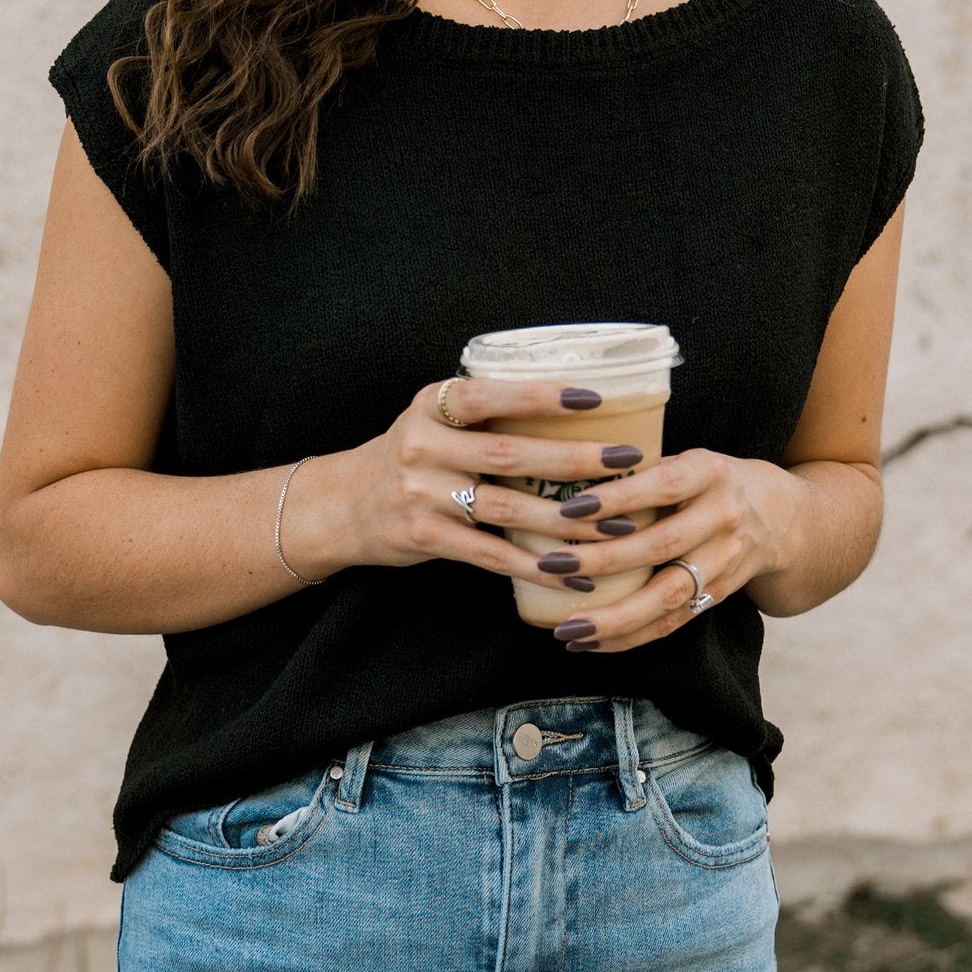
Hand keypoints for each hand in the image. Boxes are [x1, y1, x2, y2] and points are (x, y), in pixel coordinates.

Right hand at [331, 376, 646, 584]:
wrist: (346, 505)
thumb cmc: (412, 456)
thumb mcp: (433, 417)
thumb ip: (484, 412)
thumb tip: (576, 408)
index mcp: (432, 404)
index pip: (489, 394)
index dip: (539, 396)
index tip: (592, 398)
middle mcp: (423, 446)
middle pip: (509, 455)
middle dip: (574, 460)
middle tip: (625, 460)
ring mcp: (422, 495)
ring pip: (507, 510)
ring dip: (567, 521)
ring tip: (616, 523)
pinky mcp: (427, 538)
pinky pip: (492, 556)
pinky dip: (538, 569)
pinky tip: (576, 577)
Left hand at [466, 447, 802, 652]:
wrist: (785, 519)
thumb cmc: (712, 482)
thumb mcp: (689, 459)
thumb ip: (641, 469)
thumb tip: (557, 470)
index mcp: (710, 472)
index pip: (662, 484)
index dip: (618, 497)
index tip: (570, 507)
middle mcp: (724, 518)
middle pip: (661, 546)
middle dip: (602, 560)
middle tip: (550, 565)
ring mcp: (725, 562)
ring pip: (667, 597)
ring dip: (613, 618)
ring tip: (566, 629)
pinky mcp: (719, 597)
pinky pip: (671, 624)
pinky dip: (628, 636)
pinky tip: (588, 642)